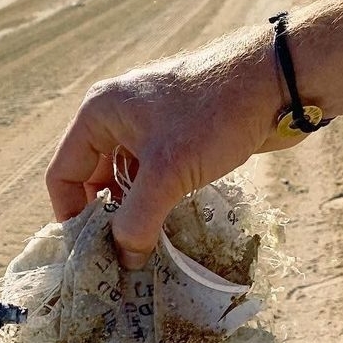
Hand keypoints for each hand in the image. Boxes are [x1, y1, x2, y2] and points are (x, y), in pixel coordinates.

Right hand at [45, 25, 290, 267]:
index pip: (63, 174)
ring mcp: (148, 127)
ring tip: (144, 251)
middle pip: (92, 182)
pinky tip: (167, 230)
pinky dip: (155, 205)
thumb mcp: (167, 174)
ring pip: (125, 184)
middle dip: (104, 219)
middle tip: (118, 258)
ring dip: (133, 216)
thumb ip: (137, 221)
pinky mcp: (177, 138)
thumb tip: (124, 262)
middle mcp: (117, 118)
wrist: (279, 80)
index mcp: (99, 114)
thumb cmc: (214, 115)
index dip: (71, 215)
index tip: (90, 251)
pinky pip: (153, 180)